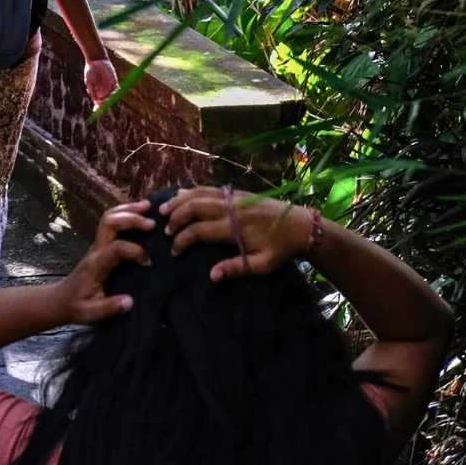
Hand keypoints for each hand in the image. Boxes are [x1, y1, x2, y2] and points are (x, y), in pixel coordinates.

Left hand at [48, 201, 153, 324]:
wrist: (60, 300)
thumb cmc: (76, 306)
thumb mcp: (90, 313)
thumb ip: (109, 307)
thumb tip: (130, 301)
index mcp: (96, 264)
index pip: (116, 248)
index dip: (135, 251)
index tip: (148, 264)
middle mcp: (96, 249)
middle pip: (110, 222)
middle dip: (131, 218)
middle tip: (152, 223)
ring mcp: (97, 245)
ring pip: (109, 217)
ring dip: (128, 210)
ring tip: (148, 207)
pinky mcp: (100, 245)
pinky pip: (111, 223)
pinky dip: (125, 214)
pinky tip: (139, 214)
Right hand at [83, 56, 117, 106]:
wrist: (96, 61)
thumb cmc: (90, 71)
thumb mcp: (88, 82)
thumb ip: (92, 92)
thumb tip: (96, 102)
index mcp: (97, 93)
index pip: (99, 103)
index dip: (98, 107)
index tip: (96, 110)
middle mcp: (104, 91)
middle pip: (106, 101)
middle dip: (105, 104)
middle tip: (103, 105)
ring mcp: (110, 87)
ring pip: (112, 96)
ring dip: (111, 99)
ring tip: (107, 99)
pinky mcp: (114, 82)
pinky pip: (117, 89)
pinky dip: (116, 92)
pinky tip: (113, 93)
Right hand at [161, 187, 311, 282]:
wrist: (301, 225)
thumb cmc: (281, 248)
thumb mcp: (262, 264)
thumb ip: (236, 268)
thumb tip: (211, 276)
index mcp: (234, 228)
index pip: (199, 230)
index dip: (183, 239)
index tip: (174, 250)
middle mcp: (230, 208)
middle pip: (195, 206)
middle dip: (176, 216)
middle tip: (164, 229)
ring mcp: (233, 197)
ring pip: (199, 193)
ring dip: (180, 200)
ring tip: (164, 209)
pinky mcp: (237, 192)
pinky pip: (209, 188)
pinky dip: (193, 191)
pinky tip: (183, 195)